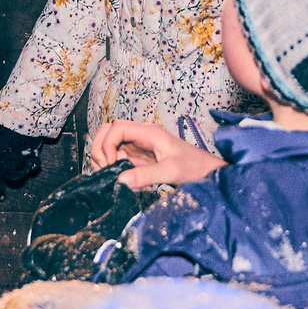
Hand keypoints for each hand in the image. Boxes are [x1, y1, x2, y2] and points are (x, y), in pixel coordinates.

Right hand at [0, 124, 53, 196]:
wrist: (28, 122)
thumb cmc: (11, 133)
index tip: (1, 198)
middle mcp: (9, 160)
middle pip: (12, 175)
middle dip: (16, 173)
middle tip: (22, 165)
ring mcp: (20, 157)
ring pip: (22, 171)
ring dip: (25, 168)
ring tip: (28, 160)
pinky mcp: (31, 154)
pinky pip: (33, 166)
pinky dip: (34, 164)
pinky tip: (35, 159)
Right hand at [87, 119, 223, 189]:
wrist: (207, 173)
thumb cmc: (194, 167)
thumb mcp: (171, 171)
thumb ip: (146, 175)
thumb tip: (119, 181)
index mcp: (149, 132)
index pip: (117, 127)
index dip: (107, 144)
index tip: (109, 164)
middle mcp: (141, 136)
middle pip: (108, 132)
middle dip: (99, 149)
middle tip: (103, 170)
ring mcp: (139, 147)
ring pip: (110, 145)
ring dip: (103, 158)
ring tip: (107, 176)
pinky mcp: (139, 158)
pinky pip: (117, 158)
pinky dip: (111, 167)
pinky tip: (116, 179)